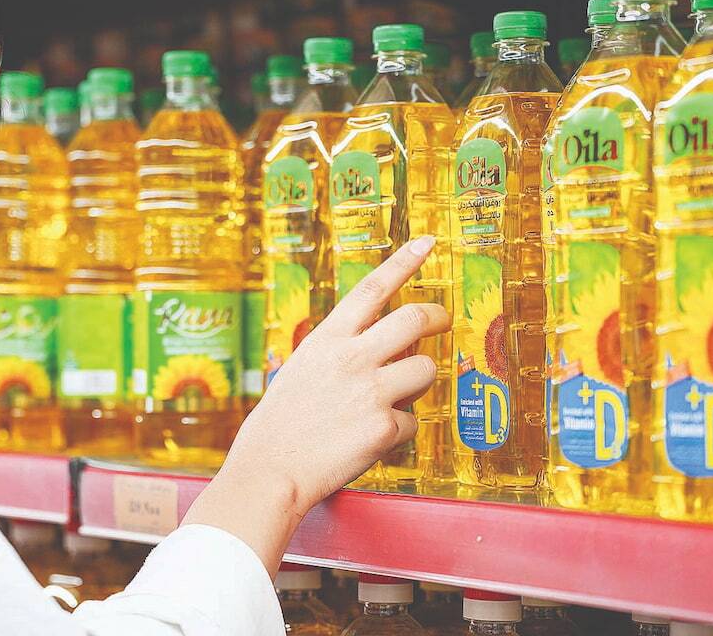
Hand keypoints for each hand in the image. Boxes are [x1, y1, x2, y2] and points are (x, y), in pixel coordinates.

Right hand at [182, 236, 449, 574]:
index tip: (428, 242)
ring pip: (427, 369)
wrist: (269, 470)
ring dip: (419, 383)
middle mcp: (352, 357)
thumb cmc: (282, 423)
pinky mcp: (384, 427)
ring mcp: (371, 390)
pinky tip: (369, 440)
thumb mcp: (304, 368)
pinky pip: (412, 422)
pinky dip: (398, 432)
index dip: (404, 261)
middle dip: (438, 316)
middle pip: (415, 318)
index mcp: (328, 338)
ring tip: (392, 400)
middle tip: (443, 320)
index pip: (373, 288)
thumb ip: (341, 352)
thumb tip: (383, 346)